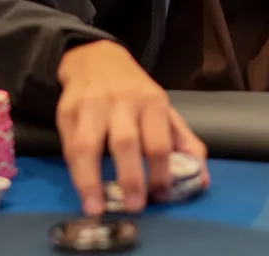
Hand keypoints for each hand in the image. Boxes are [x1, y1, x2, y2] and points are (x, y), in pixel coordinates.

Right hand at [57, 41, 207, 215]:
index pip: (159, 141)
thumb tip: (201, 180)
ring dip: (90, 180)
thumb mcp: (164, 111)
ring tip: (95, 208)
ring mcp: (91, 105)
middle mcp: (121, 101)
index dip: (161, 172)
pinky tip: (82, 192)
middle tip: (134, 207)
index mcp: (152, 102)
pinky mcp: (66, 111)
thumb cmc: (135, 94)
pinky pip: (69, 145)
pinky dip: (75, 172)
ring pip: (87, 145)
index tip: (162, 196)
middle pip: (125, 142)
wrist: (96, 60)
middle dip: (130, 177)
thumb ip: (184, 144)